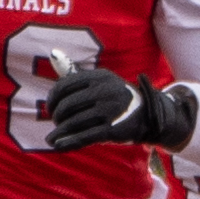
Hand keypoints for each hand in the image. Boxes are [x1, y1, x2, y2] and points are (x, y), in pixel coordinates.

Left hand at [40, 67, 198, 153]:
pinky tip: (56, 145)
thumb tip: (53, 53)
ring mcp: (110, 110)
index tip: (50, 108)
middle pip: (67, 105)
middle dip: (57, 117)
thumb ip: (75, 72)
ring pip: (73, 122)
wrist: (149, 116)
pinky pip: (84, 137)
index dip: (52, 99)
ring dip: (59, 132)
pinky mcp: (113, 129)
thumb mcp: (101, 81)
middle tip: (57, 123)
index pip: (65, 86)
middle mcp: (105, 91)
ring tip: (52, 138)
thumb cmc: (116, 98)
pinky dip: (68, 142)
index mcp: (100, 77)